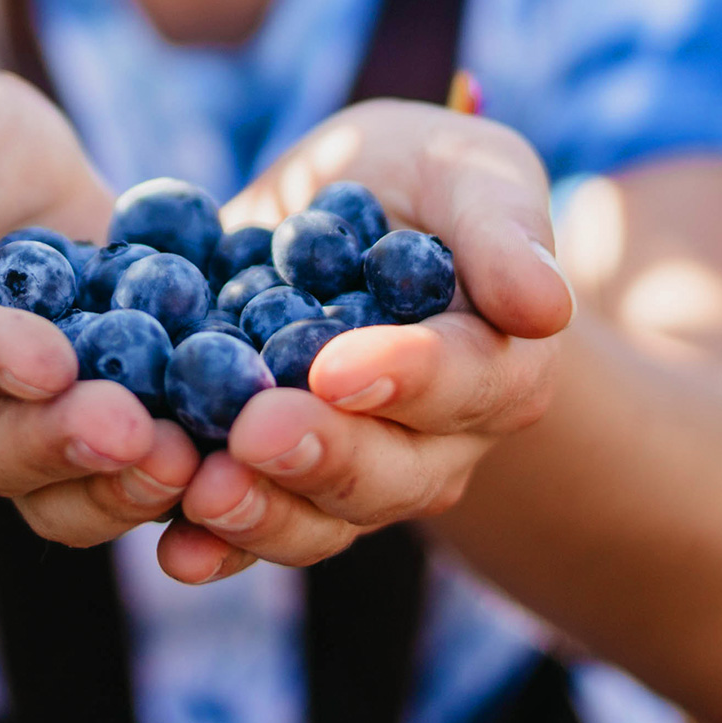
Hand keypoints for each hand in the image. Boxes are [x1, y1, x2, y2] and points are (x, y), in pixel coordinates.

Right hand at [0, 69, 200, 543]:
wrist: (12, 198)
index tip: (50, 361)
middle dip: (58, 441)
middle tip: (132, 432)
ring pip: (42, 493)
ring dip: (112, 488)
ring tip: (184, 466)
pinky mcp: (70, 452)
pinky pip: (103, 494)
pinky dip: (158, 492)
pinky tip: (216, 471)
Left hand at [160, 99, 572, 583]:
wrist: (338, 210)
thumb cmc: (423, 180)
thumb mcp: (468, 170)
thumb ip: (503, 228)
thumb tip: (546, 307)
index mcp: (501, 365)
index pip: (466, 381)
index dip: (405, 377)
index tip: (337, 367)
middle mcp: (437, 443)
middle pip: (389, 473)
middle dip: (319, 456)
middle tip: (253, 434)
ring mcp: (357, 473)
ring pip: (321, 520)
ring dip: (261, 514)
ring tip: (203, 495)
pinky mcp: (278, 483)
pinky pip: (254, 533)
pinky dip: (215, 546)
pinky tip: (176, 552)